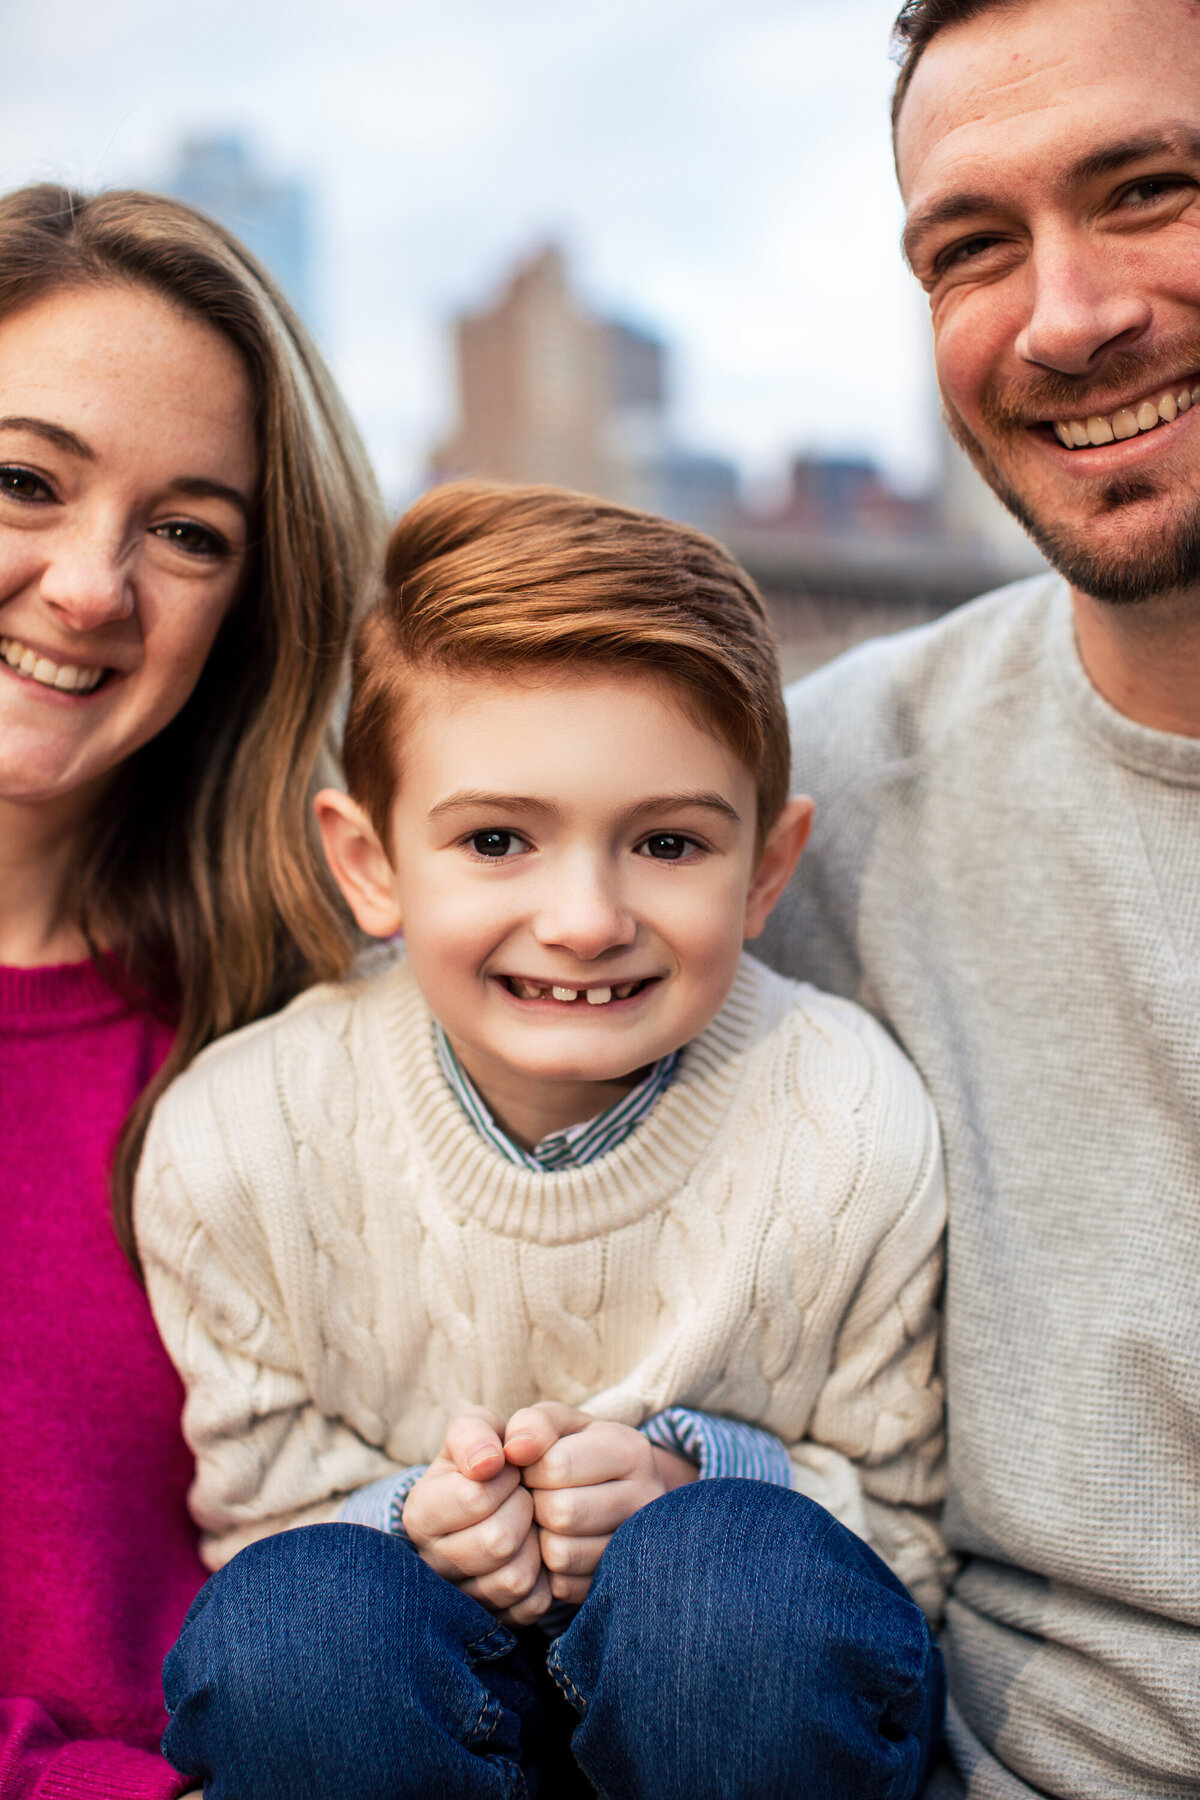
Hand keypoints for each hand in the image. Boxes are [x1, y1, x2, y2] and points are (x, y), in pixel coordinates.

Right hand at [401, 1406, 552, 1623]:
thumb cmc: (487, 1456)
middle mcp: (432, 1563)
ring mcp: (462, 1597)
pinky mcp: (495, 1620)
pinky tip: (533, 1550)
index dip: (506, 1476)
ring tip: (527, 1522)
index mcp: (419, 1513)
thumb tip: (488, 1462)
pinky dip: (546, 1575)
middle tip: (522, 1495)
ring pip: (515, 1579)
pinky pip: (533, 1604)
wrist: (497, 1496)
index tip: (509, 1469)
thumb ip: (475, 1432)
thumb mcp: (475, 1428)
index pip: (475, 1497)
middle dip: (523, 1509)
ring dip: (535, 1543)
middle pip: (497, 1541)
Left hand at [504, 1402, 696, 1604]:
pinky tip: (557, 1544)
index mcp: (631, 1450)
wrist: (610, 1491)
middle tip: (539, 1496)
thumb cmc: (572, 1449)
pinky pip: (564, 1587)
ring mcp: (638, 1546)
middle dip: (536, 1504)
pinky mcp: (619, 1583)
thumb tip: (514, 1450)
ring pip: (562, 1554)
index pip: (556, 1466)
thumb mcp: (557, 1424)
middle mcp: (647, 1498)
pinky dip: (548, 1570)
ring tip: (548, 1519)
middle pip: (561, 1513)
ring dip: (541, 1538)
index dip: (530, 1468)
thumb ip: (534, 1424)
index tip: (534, 1468)